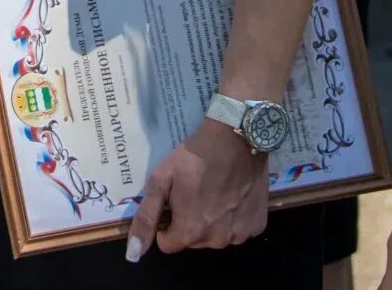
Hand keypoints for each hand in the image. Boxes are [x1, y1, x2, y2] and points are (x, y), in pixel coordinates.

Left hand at [124, 120, 269, 260]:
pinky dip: (234, 218)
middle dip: (190, 221)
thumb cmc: (194, 157)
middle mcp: (217, 240)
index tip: (174, 201)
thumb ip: (146, 218)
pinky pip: (239, 230)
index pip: (169, 244)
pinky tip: (233, 195)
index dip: (167, 223)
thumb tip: (133, 254)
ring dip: (212, 221)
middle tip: (195, 192)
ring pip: (216, 236)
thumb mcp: (161, 180)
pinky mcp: (258, 225)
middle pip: (193, 240)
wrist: (235, 137)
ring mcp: (240, 234)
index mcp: (190, 232)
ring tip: (215, 191)